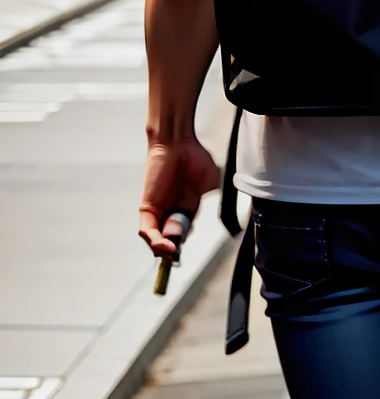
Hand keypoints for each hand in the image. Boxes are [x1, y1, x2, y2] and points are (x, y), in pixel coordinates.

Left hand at [138, 135, 221, 257]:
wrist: (179, 143)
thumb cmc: (196, 159)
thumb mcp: (210, 185)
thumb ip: (211, 202)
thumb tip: (213, 219)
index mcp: (188, 210)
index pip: (184, 236)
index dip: (185, 246)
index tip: (189, 255)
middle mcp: (172, 213)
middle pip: (169, 242)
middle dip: (174, 252)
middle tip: (179, 253)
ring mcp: (159, 211)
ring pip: (156, 240)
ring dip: (164, 250)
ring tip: (172, 251)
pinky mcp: (148, 207)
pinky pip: (146, 229)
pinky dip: (154, 240)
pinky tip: (164, 245)